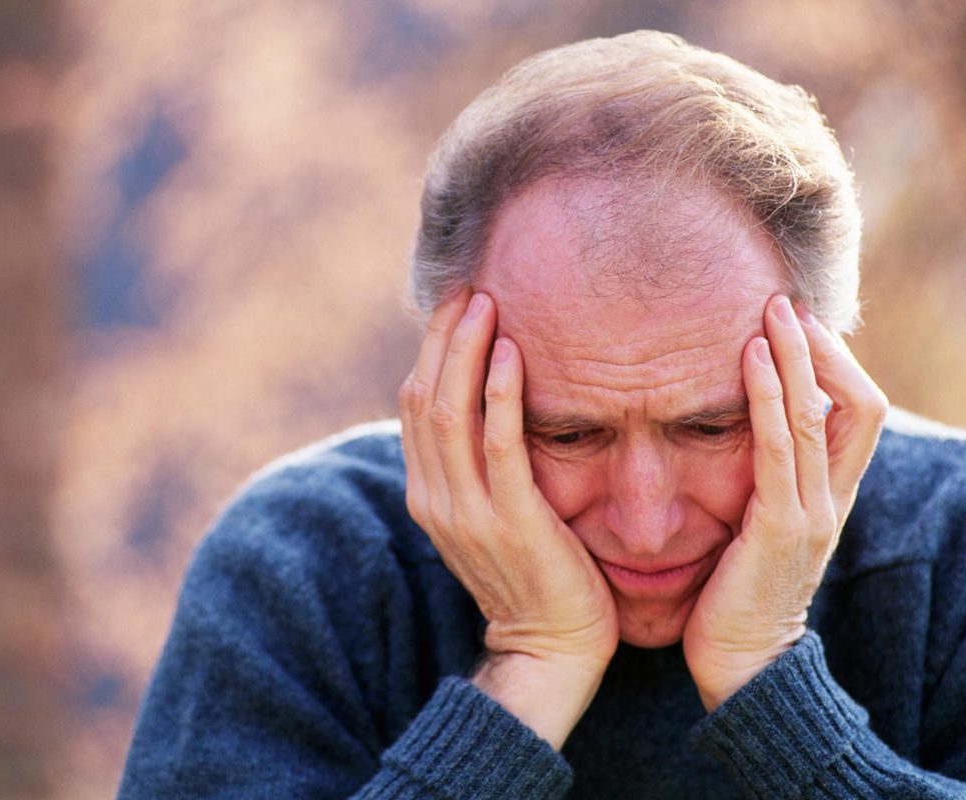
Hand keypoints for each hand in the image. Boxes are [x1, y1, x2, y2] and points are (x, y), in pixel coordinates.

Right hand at [398, 290, 617, 747]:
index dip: (433, 350)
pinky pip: (498, 447)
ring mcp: (467, 511)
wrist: (550, 648)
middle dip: (444, 338)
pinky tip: (512, 354)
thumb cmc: (534, 574)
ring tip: (486, 302)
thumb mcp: (491, 514)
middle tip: (470, 287)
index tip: (458, 304)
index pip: (415, 404)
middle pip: (424, 397)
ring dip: (465, 351)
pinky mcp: (509, 521)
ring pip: (450, 412)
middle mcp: (435, 497)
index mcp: (428, 492)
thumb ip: (480, 466)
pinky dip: (500, 395)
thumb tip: (490, 408)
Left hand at [682, 295, 887, 711]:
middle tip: (786, 301)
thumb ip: (763, 482)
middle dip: (822, 349)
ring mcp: (812, 514)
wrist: (742, 666)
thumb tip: (734, 429)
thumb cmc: (738, 593)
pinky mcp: (779, 529)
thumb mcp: (759, 526)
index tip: (798, 324)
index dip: (835, 364)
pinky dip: (769, 398)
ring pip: (819, 416)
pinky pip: (780, 450)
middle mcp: (832, 499)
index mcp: (830, 495)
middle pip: (855, 403)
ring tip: (773, 311)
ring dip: (797, 358)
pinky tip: (751, 360)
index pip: (857, 412)